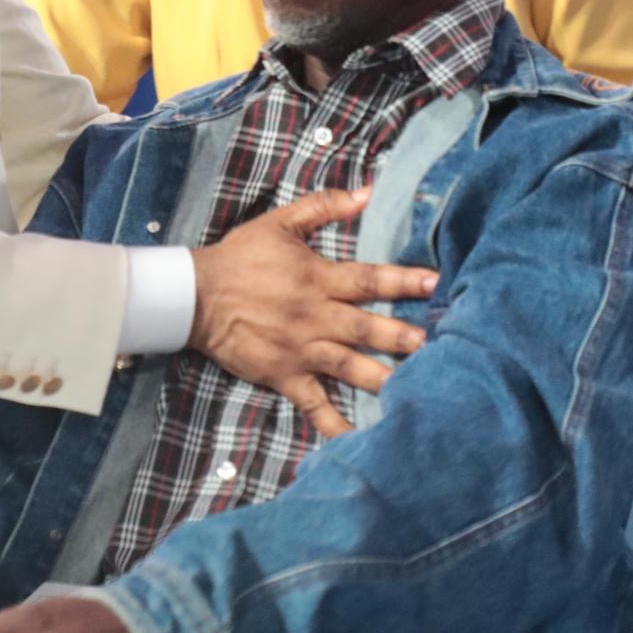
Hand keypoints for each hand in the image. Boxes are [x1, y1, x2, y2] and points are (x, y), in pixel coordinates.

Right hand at [188, 186, 434, 438]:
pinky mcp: (285, 375)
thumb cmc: (240, 257)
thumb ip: (324, 207)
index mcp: (318, 278)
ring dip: (382, 377)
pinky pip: (314, 404)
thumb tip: (367, 193)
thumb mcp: (280, 223)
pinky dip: (335, 423)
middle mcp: (315, 316)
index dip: (403, 280)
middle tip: (435, 345)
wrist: (196, 297)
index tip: (436, 283)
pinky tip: (360, 439)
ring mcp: (301, 349)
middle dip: (402, 337)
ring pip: (349, 366)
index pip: (369, 280)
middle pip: (366, 328)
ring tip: (415, 388)